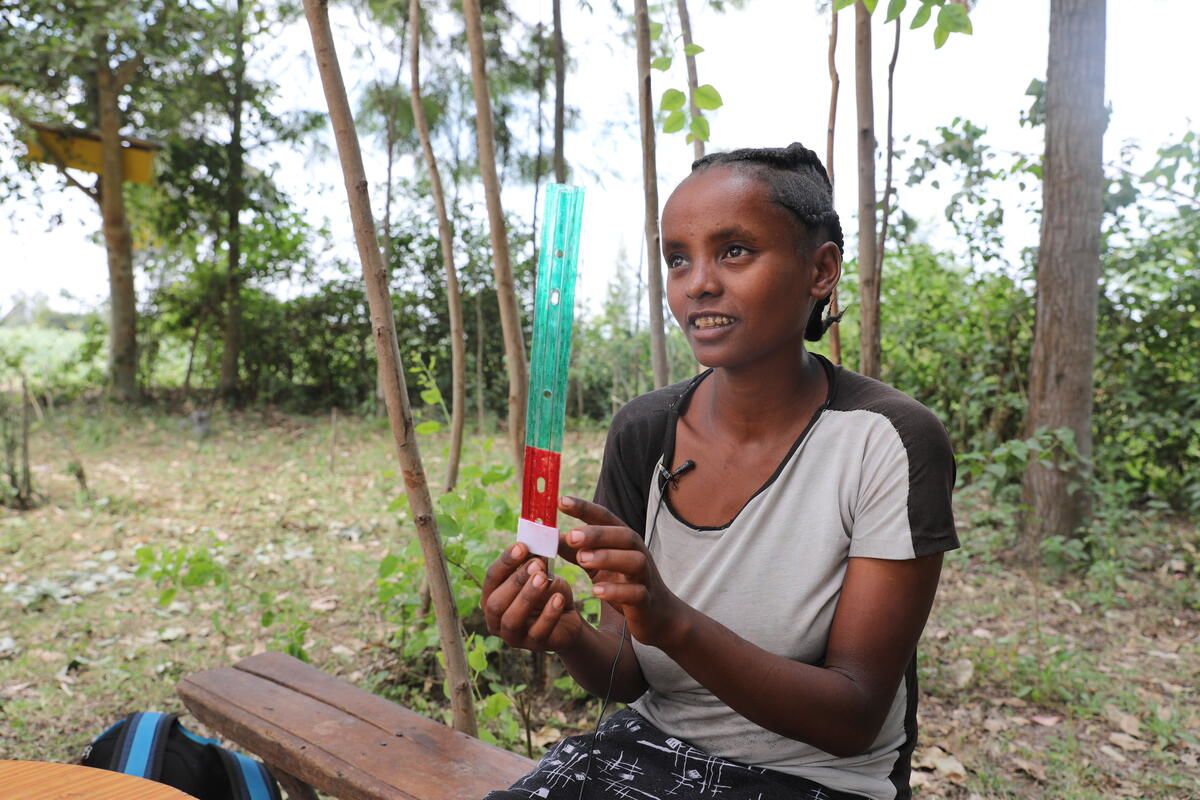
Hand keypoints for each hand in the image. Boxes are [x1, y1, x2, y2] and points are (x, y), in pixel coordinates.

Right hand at [481, 542, 583, 652]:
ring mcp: (513, 637)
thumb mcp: (543, 574)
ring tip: (544, 579)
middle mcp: (495, 620)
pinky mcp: (534, 646)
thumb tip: (535, 544)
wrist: (568, 617)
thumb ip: (535, 564)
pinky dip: (549, 614)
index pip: (491, 579)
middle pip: (495, 602)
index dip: (505, 562)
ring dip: (527, 597)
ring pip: (511, 620)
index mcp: (492, 597)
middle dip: (515, 581)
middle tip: (536, 564)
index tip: (522, 546)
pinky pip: (538, 632)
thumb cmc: (548, 592)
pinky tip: (559, 598)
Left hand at [559, 496, 687, 648]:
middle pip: (623, 535)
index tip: (561, 501)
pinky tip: (596, 591)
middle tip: (572, 535)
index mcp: (623, 540)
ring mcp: (644, 576)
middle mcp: (637, 553)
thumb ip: (575, 550)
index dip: (585, 508)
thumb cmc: (623, 582)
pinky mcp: (646, 600)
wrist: (657, 614)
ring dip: (608, 557)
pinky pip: (636, 593)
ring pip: (634, 560)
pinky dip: (617, 591)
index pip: (605, 518)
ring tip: (582, 559)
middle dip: (598, 533)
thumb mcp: (597, 564)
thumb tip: (548, 537)